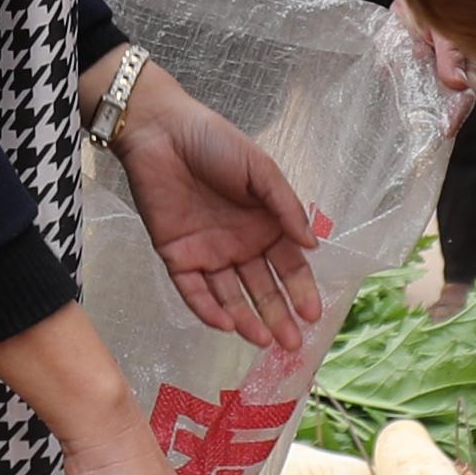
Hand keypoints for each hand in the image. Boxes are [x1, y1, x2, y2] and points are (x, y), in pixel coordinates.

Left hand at [111, 65, 327, 354]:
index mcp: (264, 224)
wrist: (161, 131)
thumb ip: (285, 206)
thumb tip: (313, 245)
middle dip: (279, 316)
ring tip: (263, 340)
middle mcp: (239, 245)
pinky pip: (193, 290)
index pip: (289, 266)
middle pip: (262, 288)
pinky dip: (208, 308)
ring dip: (246, 319)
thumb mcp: (260, 169)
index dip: (302, 290)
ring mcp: (207, 253)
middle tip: (293, 344)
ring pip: (230, 295)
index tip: (314, 315)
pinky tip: (226, 324)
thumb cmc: (214, 142)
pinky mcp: (175, 256)